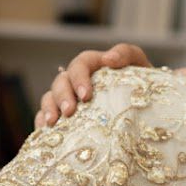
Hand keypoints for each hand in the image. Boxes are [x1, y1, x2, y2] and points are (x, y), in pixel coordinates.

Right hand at [35, 42, 151, 128]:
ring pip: (49, 97)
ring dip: (49, 108)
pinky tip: (45, 130)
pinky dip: (41, 122)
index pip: (81, 64)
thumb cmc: (141, 89)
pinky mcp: (61, 118)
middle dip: (63, 95)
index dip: (79, 77)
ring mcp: (67, 100)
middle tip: (70, 112)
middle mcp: (77, 82)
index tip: (86, 96)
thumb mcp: (140, 66)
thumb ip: (128, 54)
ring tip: (53, 122)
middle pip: (61, 81)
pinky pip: (43, 117)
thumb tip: (109, 59)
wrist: (144, 114)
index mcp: (94, 67)